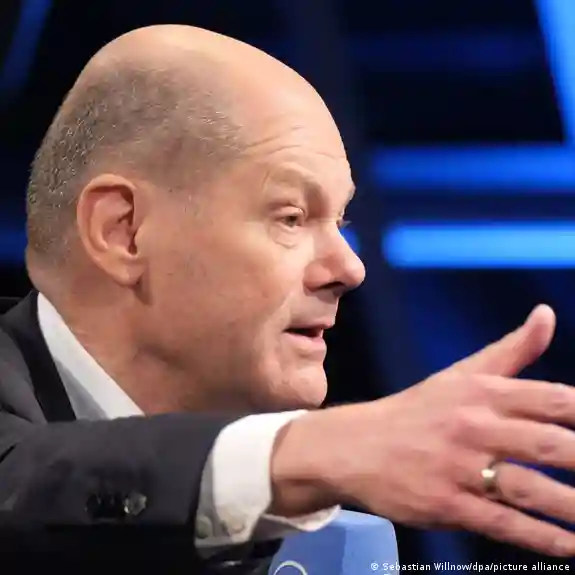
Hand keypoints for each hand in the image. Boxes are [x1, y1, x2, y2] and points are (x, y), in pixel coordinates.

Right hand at [272, 305, 574, 555]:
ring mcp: (460, 467)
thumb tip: (547, 313)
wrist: (355, 445)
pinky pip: (503, 523)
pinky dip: (542, 538)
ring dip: (573, 508)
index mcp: (482, 391)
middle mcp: (474, 425)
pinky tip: (568, 545)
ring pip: (532, 490)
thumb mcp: (460, 374)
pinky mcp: (446, 503)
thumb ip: (511, 349)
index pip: (554, 400)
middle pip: (551, 445)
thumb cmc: (416, 410)